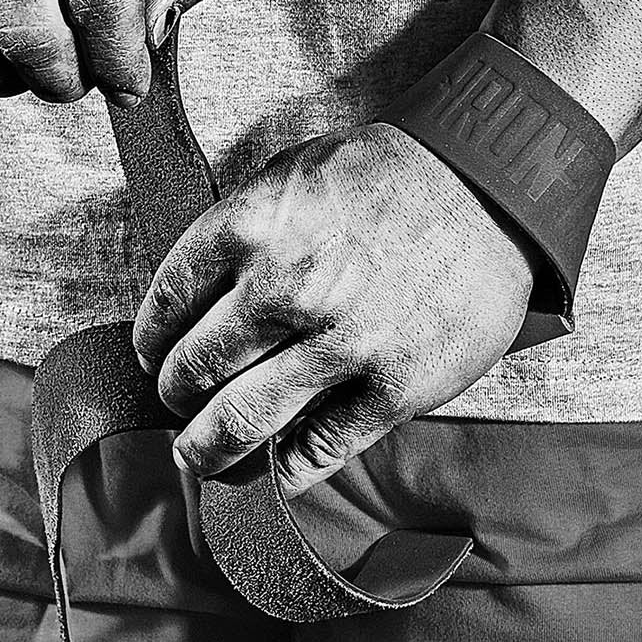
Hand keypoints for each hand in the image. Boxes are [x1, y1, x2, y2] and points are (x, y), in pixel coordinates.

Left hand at [132, 123, 533, 494]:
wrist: (490, 188)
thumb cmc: (391, 176)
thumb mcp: (294, 173)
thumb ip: (239, 233)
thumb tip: (195, 298)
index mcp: (250, 226)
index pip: (166, 305)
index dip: (151, 341)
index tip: (155, 355)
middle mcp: (284, 288)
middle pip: (192, 371)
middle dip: (175, 397)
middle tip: (178, 405)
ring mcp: (339, 344)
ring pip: (238, 424)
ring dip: (206, 451)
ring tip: (200, 457)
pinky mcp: (391, 389)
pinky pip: (316, 451)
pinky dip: (287, 467)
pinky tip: (277, 465)